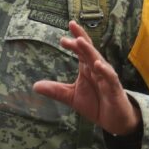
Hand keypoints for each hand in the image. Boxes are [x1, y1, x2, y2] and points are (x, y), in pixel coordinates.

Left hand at [33, 21, 140, 136]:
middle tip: (71, 28)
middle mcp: (97, 69)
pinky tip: (98, 65)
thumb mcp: (72, 97)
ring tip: (80, 41)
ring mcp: (107, 77)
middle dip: (80, 40)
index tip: (67, 28)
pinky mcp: (114, 89)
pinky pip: (110, 78)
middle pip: (89, 50)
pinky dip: (105, 71)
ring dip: (90, 51)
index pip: (81, 50)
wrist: (113, 120)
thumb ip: (56, 90)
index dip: (75, 38)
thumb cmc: (96, 104)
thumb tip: (35, 86)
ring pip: (99, 60)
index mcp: (87, 68)